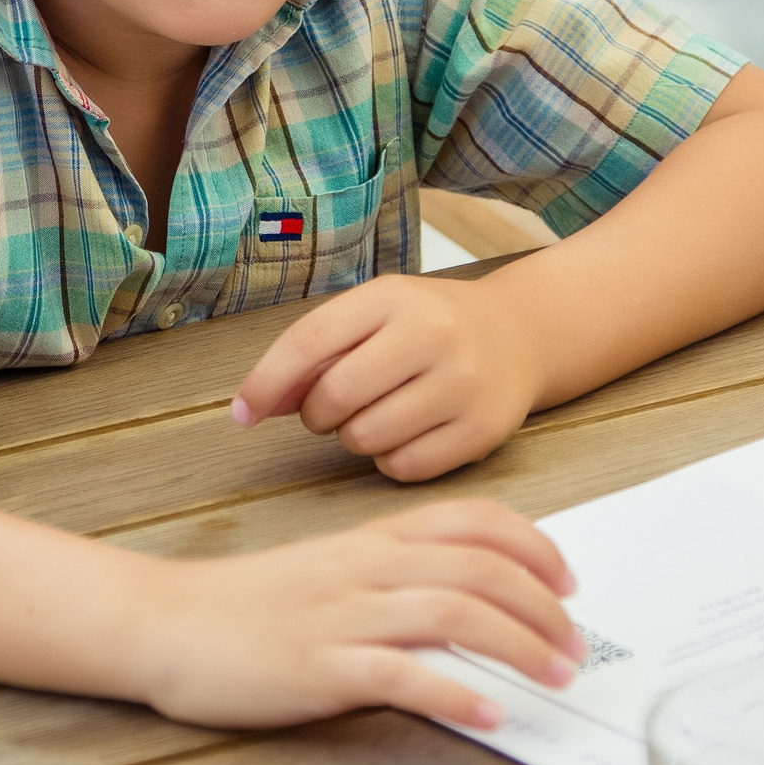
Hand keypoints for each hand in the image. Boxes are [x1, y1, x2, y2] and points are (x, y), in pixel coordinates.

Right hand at [130, 498, 581, 729]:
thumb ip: (391, 576)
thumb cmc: (247, 605)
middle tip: (575, 646)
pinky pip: (401, 674)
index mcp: (371, 541)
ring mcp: (343, 616)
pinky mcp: (319, 667)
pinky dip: (455, 692)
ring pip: (454, 611)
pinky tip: (488, 713)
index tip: (569, 581)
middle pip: (480, 567)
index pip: (473, 521)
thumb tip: (465, 599)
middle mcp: (367, 569)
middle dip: (544, 606)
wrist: (165, 622)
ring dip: (519, 644)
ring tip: (555, 677)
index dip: (534, 547)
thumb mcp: (328, 571)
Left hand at [232, 273, 545, 480]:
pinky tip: (407, 433)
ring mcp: (462, 383)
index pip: (309, 342)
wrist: (520, 334)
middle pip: (334, 398)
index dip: (265, 383)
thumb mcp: (374, 314)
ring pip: (366, 438)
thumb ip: (316, 352)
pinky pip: (404, 467)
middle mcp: (432, 334)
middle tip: (333, 408)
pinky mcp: (483, 429)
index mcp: (393, 297)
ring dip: (355, 437)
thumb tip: (256, 405)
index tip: (242, 414)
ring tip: (377, 414)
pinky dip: (391, 460)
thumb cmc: (431, 325)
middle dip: (318, 414)